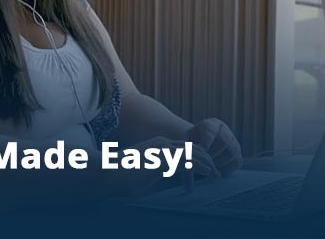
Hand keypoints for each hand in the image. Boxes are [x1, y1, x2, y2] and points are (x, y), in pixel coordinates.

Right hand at [102, 137, 218, 196]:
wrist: (108, 172)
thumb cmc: (123, 175)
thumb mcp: (147, 172)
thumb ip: (161, 172)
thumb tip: (173, 180)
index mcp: (158, 145)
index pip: (184, 147)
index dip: (197, 156)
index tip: (207, 167)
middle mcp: (162, 144)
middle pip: (192, 147)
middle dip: (206, 159)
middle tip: (215, 171)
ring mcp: (162, 150)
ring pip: (193, 153)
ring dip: (207, 164)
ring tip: (215, 174)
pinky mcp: (162, 159)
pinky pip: (187, 162)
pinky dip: (200, 169)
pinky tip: (207, 174)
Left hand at [185, 118, 241, 175]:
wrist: (201, 142)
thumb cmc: (191, 142)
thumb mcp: (186, 142)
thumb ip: (185, 151)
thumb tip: (187, 167)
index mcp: (211, 124)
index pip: (210, 132)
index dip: (205, 144)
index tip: (200, 153)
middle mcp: (225, 131)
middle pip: (222, 143)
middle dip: (212, 156)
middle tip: (203, 165)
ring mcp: (233, 141)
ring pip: (231, 153)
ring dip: (219, 163)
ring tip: (208, 169)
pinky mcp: (237, 152)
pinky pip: (236, 161)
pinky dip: (227, 168)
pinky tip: (216, 171)